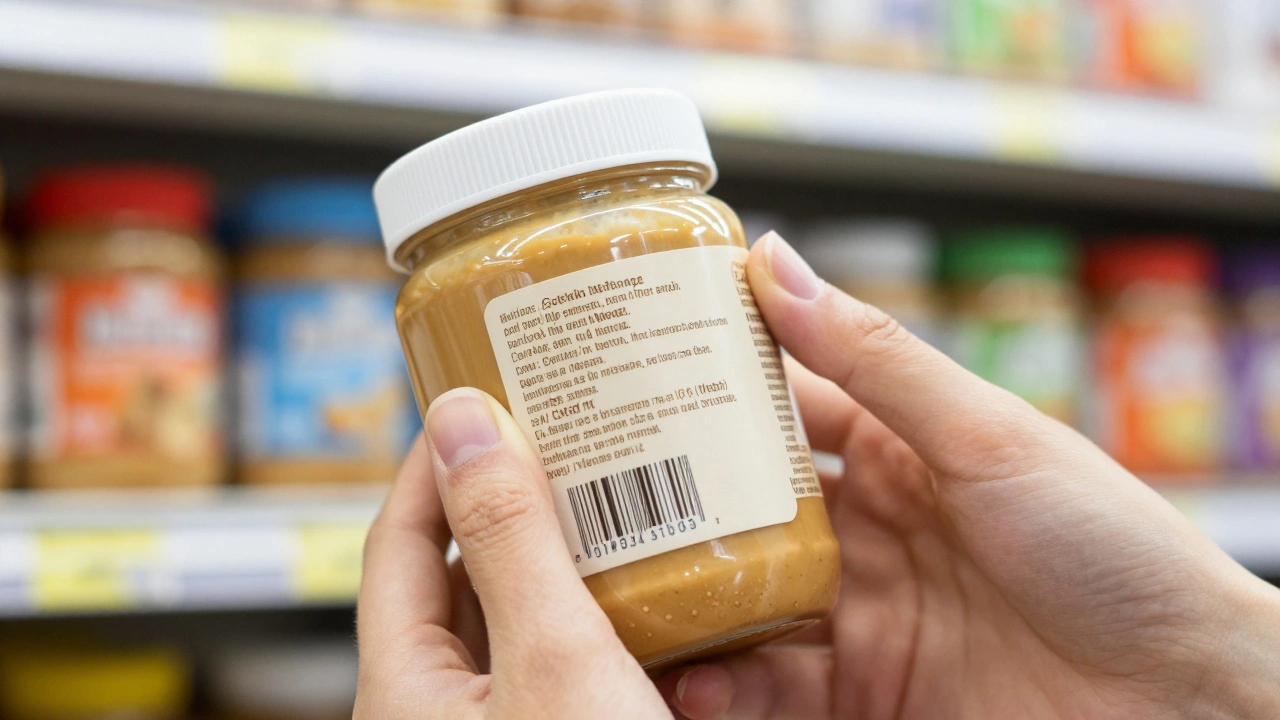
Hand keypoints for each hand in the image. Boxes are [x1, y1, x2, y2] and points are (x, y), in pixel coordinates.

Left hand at [354, 392, 671, 718]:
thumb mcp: (553, 657)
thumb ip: (509, 539)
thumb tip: (462, 420)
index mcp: (405, 690)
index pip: (397, 541)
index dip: (436, 462)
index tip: (486, 400)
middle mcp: (442, 714)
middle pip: (463, 580)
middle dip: (515, 508)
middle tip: (566, 444)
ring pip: (523, 625)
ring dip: (569, 567)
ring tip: (620, 507)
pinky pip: (568, 667)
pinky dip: (604, 626)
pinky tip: (658, 603)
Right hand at [663, 232, 1279, 719]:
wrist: (1183, 699)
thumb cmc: (1113, 550)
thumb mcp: (986, 436)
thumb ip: (876, 359)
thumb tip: (777, 264)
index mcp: (902, 452)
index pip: (785, 403)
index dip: (710, 382)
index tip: (627, 360)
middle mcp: (871, 531)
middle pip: (745, 504)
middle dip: (670, 497)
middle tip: (588, 484)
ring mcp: (862, 615)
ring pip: (742, 596)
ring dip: (684, 596)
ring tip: (619, 587)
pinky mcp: (864, 693)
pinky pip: (771, 687)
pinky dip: (725, 683)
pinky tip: (694, 675)